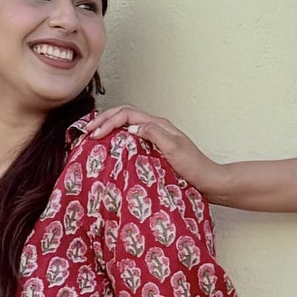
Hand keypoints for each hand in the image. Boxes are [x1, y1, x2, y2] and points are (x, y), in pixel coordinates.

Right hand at [88, 106, 228, 201]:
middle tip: (87, 131)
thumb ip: (154, 134)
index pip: (127, 115)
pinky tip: (109, 148)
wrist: (209, 182)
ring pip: (126, 125)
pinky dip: (116, 138)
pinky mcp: (154, 150)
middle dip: (104, 120)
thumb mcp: (174, 149)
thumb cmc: (194, 167)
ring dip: (109, 127)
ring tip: (93, 136)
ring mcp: (155, 138)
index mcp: (159, 124)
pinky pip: (131, 138)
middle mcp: (156, 128)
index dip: (108, 121)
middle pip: (124, 115)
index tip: (94, 134)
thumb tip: (131, 128)